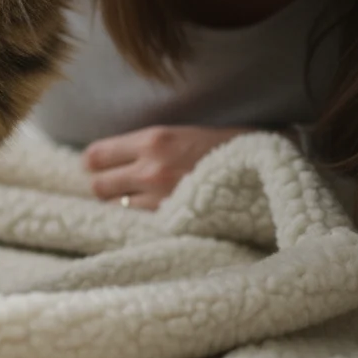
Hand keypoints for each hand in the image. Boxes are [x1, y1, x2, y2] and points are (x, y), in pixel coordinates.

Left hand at [83, 125, 251, 208]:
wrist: (265, 171)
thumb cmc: (223, 149)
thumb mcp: (180, 135)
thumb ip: (145, 147)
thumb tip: (108, 160)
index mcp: (153, 140)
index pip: (96, 155)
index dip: (92, 163)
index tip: (96, 166)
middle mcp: (152, 168)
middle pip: (98, 185)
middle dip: (103, 186)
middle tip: (116, 185)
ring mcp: (162, 198)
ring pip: (116, 208)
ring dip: (122, 205)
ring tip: (138, 200)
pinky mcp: (174, 221)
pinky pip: (139, 223)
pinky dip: (141, 220)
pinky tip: (152, 214)